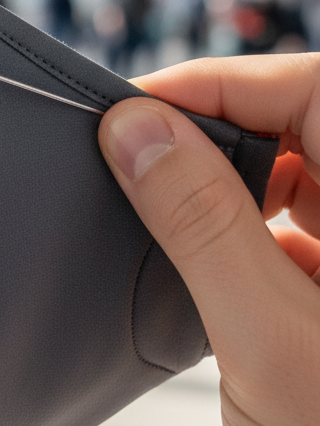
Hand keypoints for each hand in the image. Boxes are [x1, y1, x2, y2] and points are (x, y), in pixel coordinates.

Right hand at [98, 54, 319, 425]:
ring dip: (208, 178)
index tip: (130, 111)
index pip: (311, 92)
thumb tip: (133, 130)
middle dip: (205, 127)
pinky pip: (271, 225)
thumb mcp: (268, 340)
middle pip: (293, 124)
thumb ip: (203, 225)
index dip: (218, 85)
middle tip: (123, 153)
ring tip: (142, 201)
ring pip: (280, 172)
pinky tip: (177, 255)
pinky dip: (219, 226)